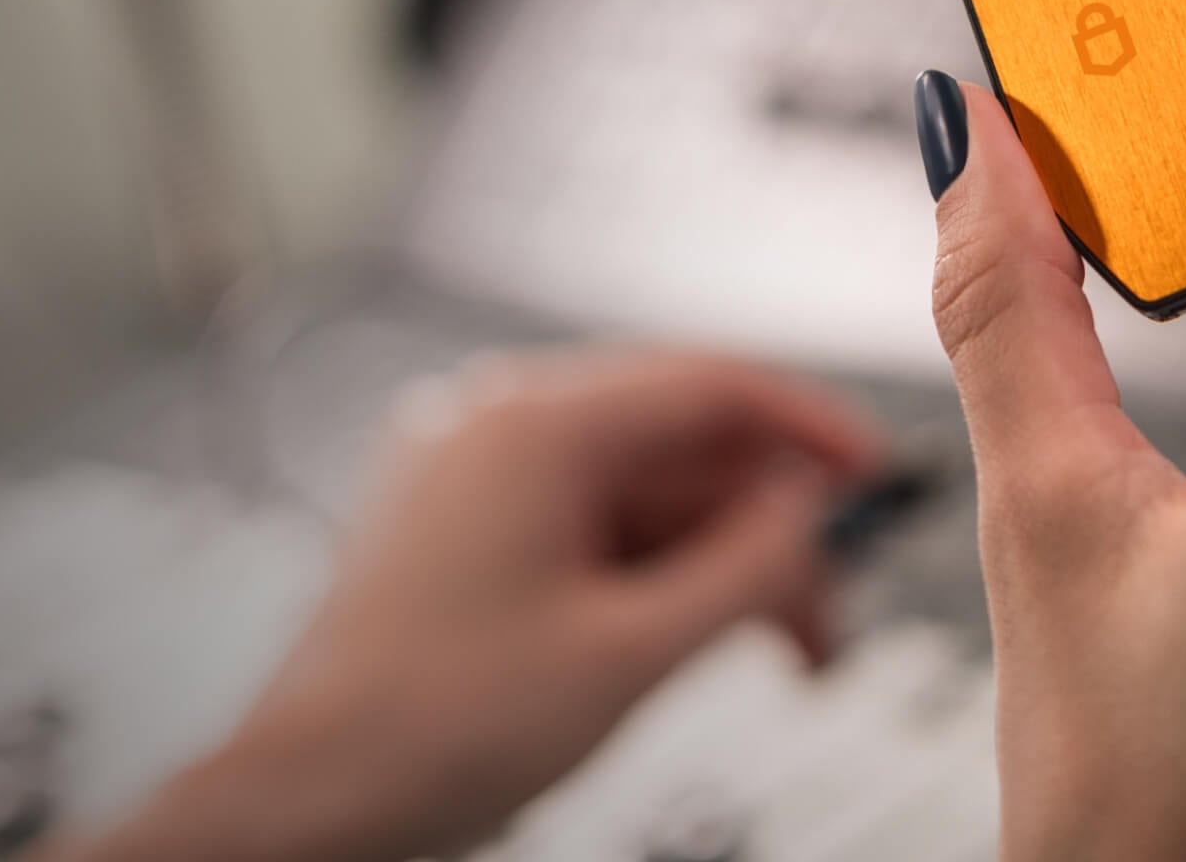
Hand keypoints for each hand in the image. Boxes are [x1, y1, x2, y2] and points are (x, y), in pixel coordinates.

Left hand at [80, 351, 882, 861]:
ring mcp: (469, 477)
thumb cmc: (428, 731)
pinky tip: (684, 641)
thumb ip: (746, 566)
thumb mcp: (633, 653)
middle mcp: (494, 427)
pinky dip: (646, 576)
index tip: (879, 482)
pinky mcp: (457, 529)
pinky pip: (583, 524)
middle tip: (821, 623)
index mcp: (533, 426)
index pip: (712, 382)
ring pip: (637, 493)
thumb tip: (812, 512)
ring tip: (769, 656)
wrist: (306, 804)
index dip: (812, 432)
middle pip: (680, 444)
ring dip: (712, 566)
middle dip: (764, 532)